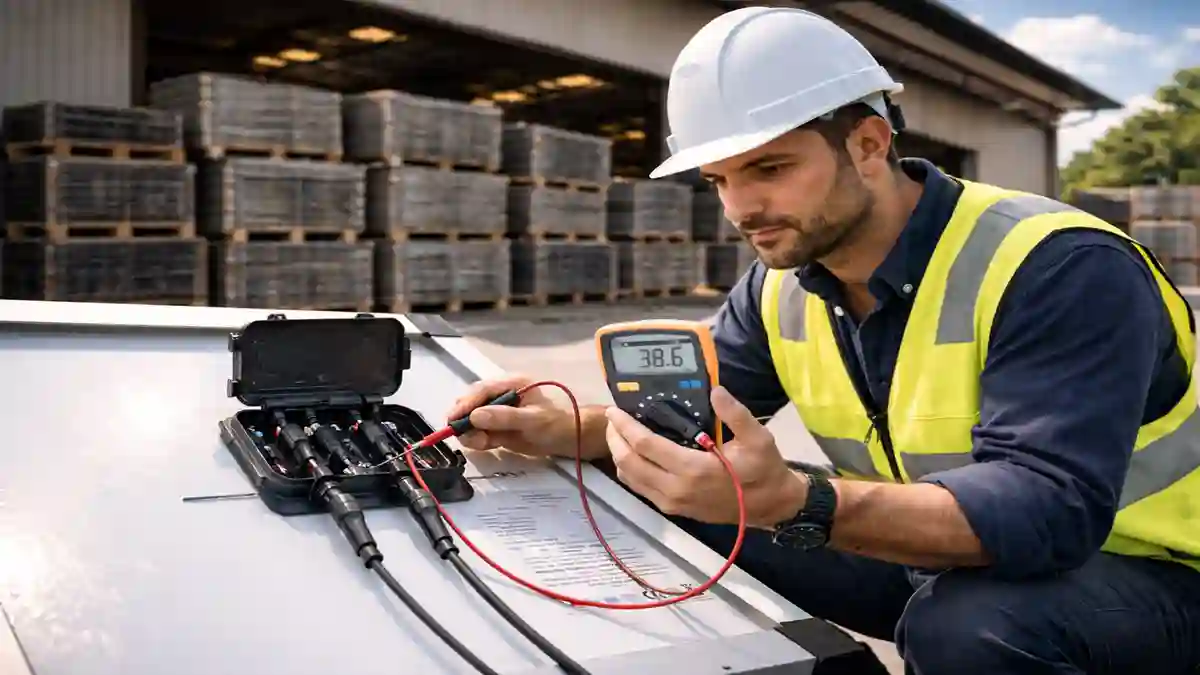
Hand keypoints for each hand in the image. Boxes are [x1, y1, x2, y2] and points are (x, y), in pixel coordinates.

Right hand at [445, 373, 576, 458]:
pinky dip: (477, 440)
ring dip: (470, 432)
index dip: (466, 403)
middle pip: (472, 403)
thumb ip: (504, 417)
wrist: (570, 440)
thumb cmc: (556, 424)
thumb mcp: (533, 420)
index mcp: (511, 384)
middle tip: (463, 434)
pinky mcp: (498, 428)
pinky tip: (486, 445)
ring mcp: (498, 413)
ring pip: (472, 420)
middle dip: (464, 418)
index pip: (483, 390)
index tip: (454, 418)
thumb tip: (475, 416)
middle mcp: (501, 396)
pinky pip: (479, 433)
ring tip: (481, 443)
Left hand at [604, 386, 806, 527]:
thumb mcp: (758, 438)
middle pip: (628, 462)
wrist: (771, 505)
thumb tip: (715, 391)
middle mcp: (675, 489)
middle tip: (613, 419)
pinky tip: (634, 454)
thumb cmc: (763, 469)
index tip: (615, 409)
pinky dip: (629, 470)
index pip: (644, 444)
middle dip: (614, 438)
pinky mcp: (673, 509)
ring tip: (619, 434)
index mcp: (692, 469)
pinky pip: (639, 488)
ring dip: (618, 454)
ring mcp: (672, 502)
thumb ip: (736, 414)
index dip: (625, 426)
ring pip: (629, 478)